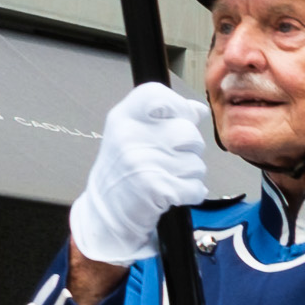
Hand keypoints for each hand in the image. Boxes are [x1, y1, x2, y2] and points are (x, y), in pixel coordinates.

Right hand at [72, 81, 203, 271]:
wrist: (106, 210)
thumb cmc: (124, 170)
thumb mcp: (136, 135)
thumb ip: (165, 118)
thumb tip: (198, 109)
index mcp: (123, 118)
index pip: (156, 93)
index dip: (178, 105)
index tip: (181, 118)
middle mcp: (130, 136)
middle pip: (188, 132)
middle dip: (190, 149)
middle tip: (172, 159)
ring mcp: (141, 162)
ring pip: (196, 163)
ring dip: (190, 174)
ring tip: (167, 177)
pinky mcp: (155, 188)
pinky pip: (196, 187)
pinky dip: (191, 194)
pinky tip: (173, 193)